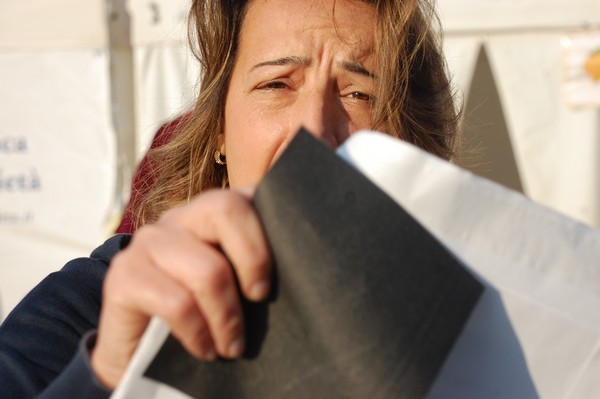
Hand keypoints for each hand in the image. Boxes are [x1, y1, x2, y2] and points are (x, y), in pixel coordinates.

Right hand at [90, 189, 271, 387]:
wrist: (140, 349)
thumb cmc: (201, 313)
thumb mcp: (233, 286)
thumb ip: (255, 266)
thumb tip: (300, 269)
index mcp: (209, 213)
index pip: (247, 196)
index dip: (272, 229)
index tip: (274, 279)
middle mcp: (178, 218)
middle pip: (225, 208)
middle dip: (254, 259)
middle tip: (261, 299)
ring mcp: (148, 242)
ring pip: (207, 269)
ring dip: (228, 317)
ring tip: (233, 346)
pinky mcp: (124, 275)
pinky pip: (177, 303)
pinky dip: (198, 333)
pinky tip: (205, 349)